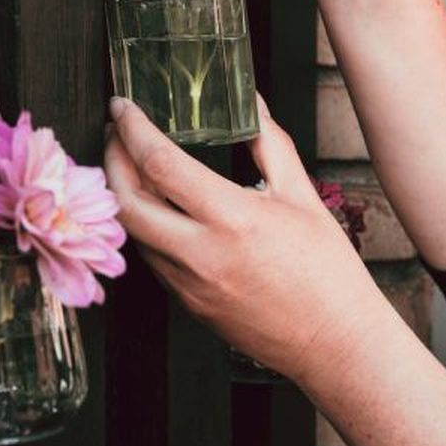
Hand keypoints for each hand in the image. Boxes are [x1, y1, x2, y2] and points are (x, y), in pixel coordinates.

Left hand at [105, 94, 389, 383]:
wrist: (336, 344)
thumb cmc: (327, 270)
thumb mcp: (302, 195)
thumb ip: (270, 142)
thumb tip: (251, 101)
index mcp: (233, 218)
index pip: (160, 164)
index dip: (132, 130)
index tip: (121, 106)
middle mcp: (201, 253)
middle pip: (126, 201)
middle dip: (109, 160)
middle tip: (114, 132)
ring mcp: (189, 283)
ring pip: (133, 232)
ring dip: (122, 193)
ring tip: (129, 163)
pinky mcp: (187, 304)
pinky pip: (151, 258)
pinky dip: (143, 225)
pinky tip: (154, 206)